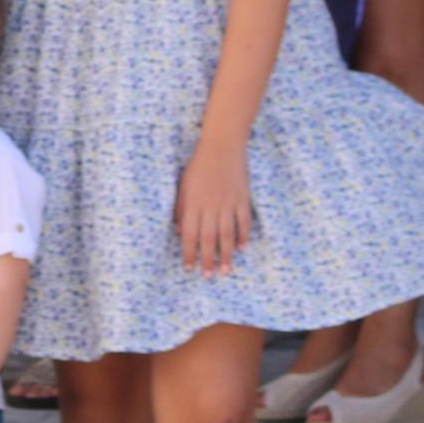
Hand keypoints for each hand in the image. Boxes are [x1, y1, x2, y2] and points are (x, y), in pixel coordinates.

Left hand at [175, 138, 253, 275]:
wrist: (222, 146)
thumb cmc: (198, 166)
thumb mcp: (183, 186)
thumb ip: (181, 208)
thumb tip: (180, 231)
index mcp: (193, 203)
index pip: (189, 234)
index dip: (189, 253)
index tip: (189, 268)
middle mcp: (210, 206)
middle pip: (208, 239)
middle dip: (208, 260)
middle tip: (208, 276)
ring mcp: (228, 203)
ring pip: (227, 235)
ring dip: (226, 254)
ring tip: (226, 270)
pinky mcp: (242, 199)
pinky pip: (243, 222)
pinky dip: (243, 236)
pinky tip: (242, 248)